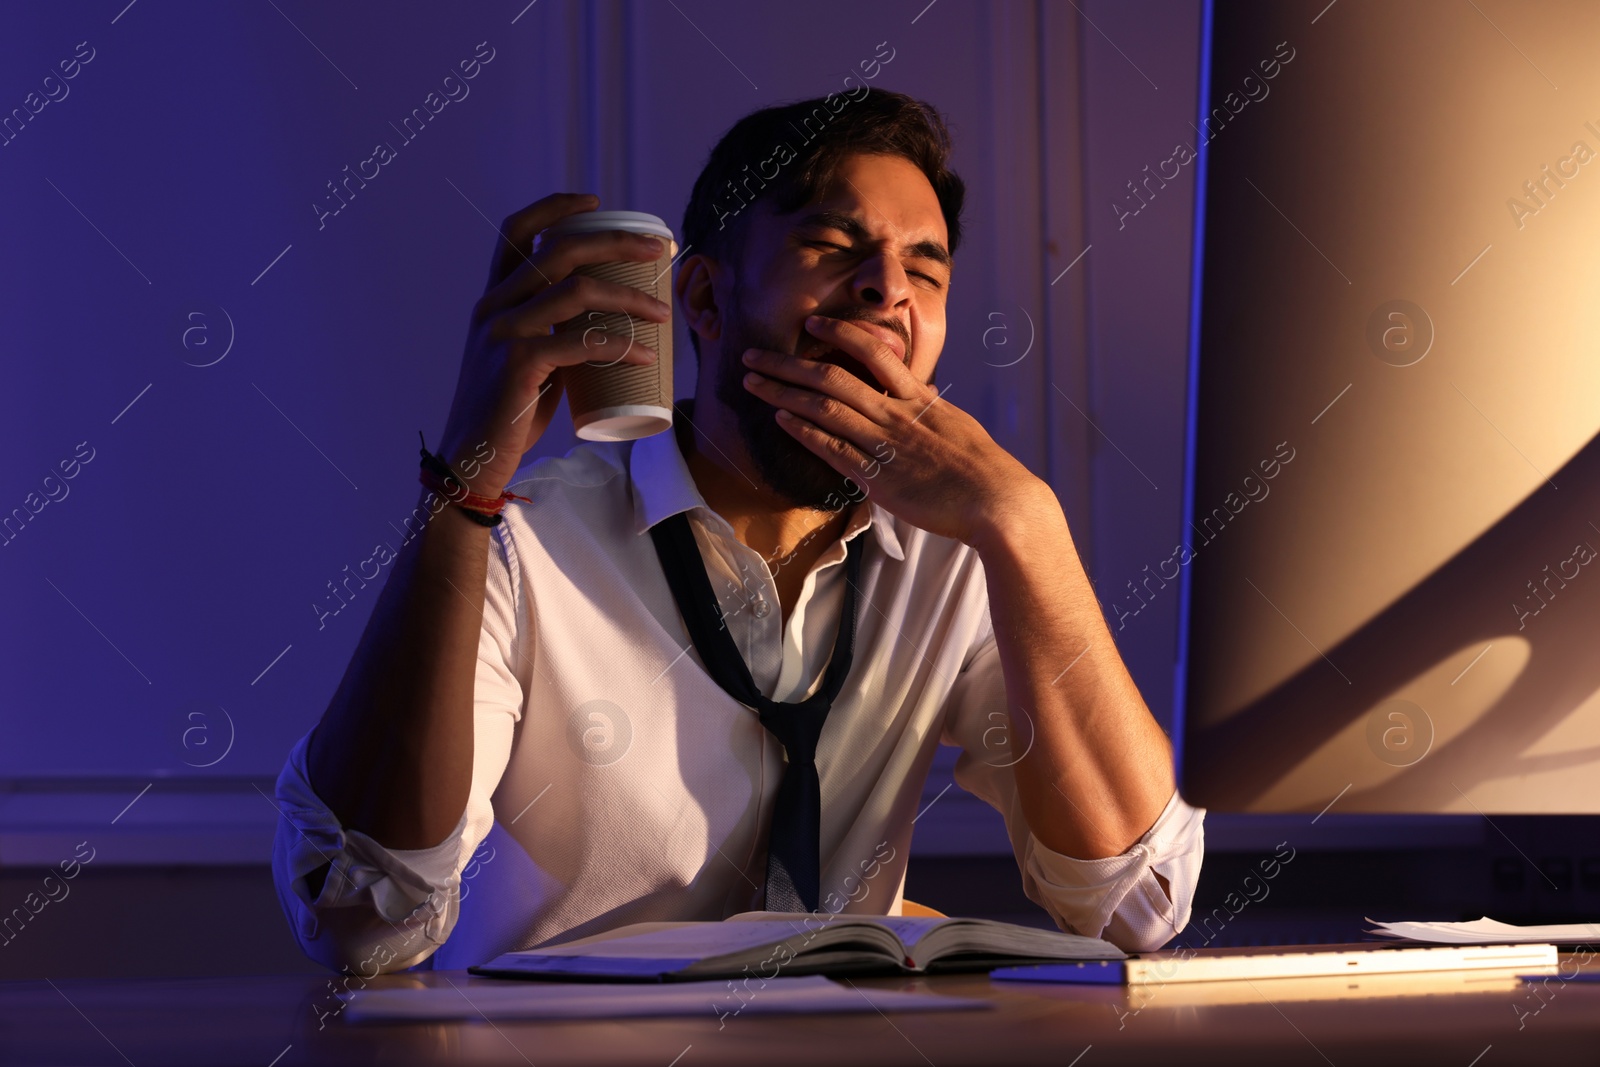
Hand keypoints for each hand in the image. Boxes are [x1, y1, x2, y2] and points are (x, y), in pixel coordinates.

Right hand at [435, 192, 669, 494]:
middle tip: (658, 248)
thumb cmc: (508, 411)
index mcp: (494, 298)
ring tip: (663, 312)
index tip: (596, 202)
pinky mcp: (518, 364)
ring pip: (577, 290)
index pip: (516, 230)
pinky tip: (648, 355)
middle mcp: (494, 306)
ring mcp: (504, 332)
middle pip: (560, 250)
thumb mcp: (527, 359)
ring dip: (630, 295)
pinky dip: (622, 345)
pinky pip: (582, 342)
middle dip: (615, 241)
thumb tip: (605, 324)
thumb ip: (553, 334)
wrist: (472, 458)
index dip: (555, 207)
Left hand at [740, 314, 1046, 544]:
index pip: (874, 352)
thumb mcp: (958, 425)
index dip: (839, 332)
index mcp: (920, 398)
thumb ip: (934, 407)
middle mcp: (898, 415)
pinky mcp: (879, 478)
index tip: (812, 322)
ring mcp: (886, 445)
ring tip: (753, 382)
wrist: (999, 501)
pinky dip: (805, 432)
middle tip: (755, 354)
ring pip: (826, 409)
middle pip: (834, 377)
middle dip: (789, 364)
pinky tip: (781, 420)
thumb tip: (926, 389)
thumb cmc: (983, 468)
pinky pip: (834, 449)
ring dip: (784, 393)